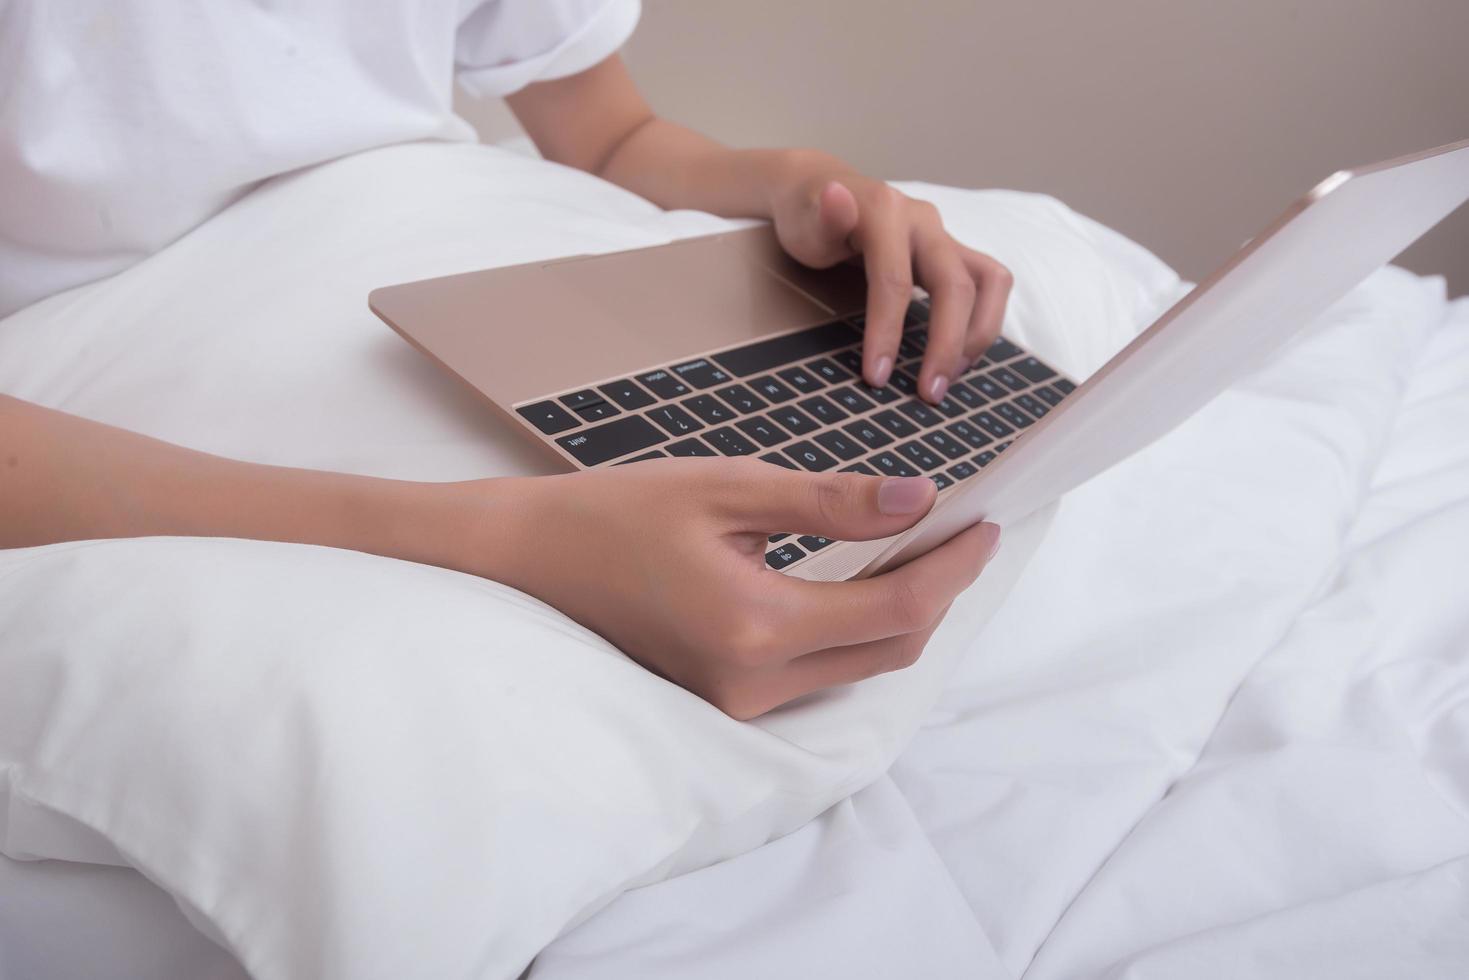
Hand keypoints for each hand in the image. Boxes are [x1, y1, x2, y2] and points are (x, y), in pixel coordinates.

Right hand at [463, 458, 1001, 719]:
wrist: (533, 560)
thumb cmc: (617, 512)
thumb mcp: (727, 487)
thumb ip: (830, 502)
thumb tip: (919, 500)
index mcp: (755, 625)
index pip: (896, 609)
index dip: (953, 567)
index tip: (984, 523)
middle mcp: (753, 681)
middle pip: (889, 650)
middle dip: (938, 591)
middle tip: (960, 530)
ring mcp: (738, 699)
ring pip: (858, 666)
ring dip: (900, 612)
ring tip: (921, 546)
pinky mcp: (727, 697)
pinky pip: (819, 671)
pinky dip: (855, 628)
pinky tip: (863, 578)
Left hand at [766, 152, 1013, 403]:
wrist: (823, 192)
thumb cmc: (809, 214)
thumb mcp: (805, 219)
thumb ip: (825, 216)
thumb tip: (836, 195)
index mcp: (886, 214)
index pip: (895, 281)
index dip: (887, 332)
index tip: (876, 376)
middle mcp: (924, 223)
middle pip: (955, 284)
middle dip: (946, 344)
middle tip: (929, 394)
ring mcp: (943, 237)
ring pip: (990, 281)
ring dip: (979, 334)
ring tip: (950, 376)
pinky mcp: (953, 254)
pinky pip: (988, 285)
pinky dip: (982, 322)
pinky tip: (958, 356)